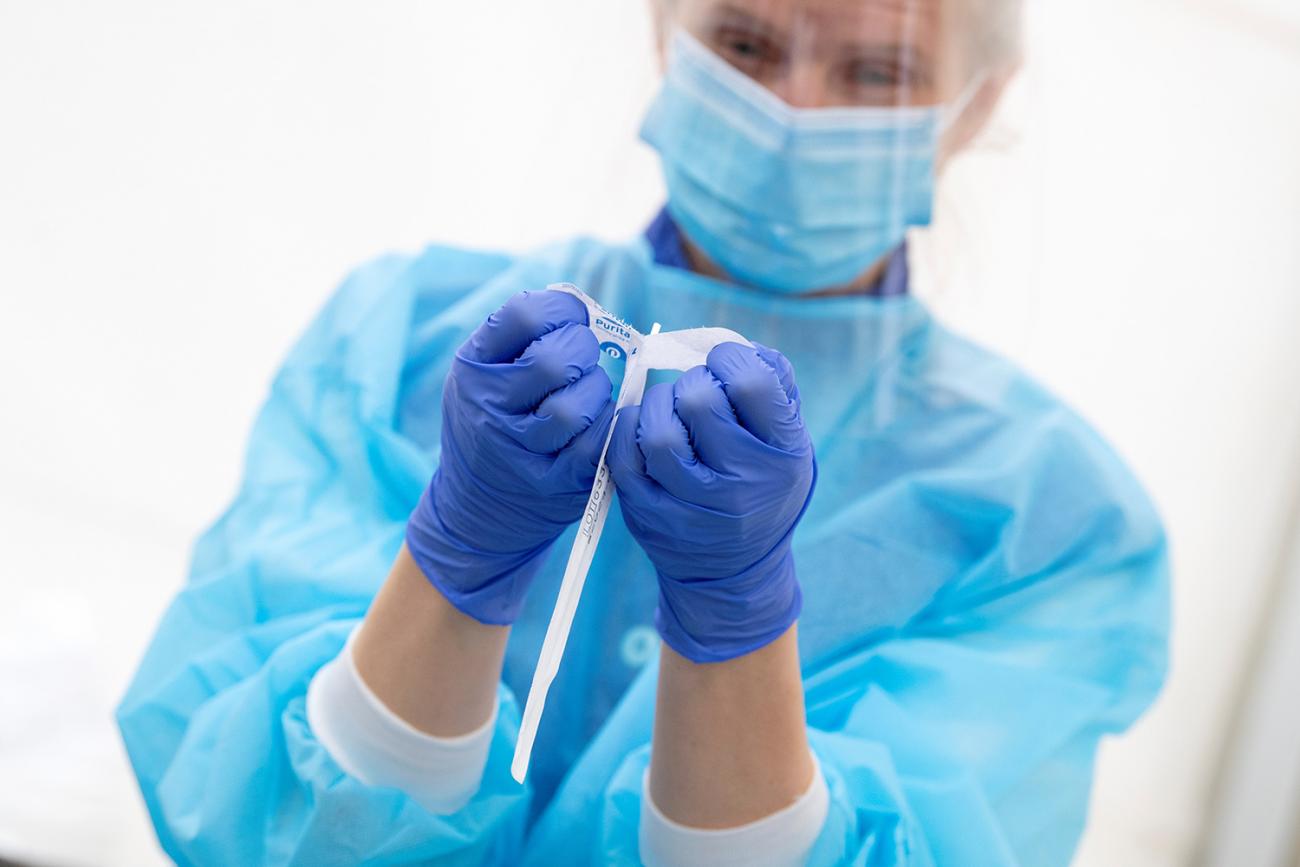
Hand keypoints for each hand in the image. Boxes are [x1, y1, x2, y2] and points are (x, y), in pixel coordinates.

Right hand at [406, 289, 614, 624]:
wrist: (478, 509)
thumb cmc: (496, 422)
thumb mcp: (485, 375)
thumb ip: (521, 338)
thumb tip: (582, 310)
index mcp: (472, 370)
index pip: (525, 315)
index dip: (561, 310)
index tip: (570, 321)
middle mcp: (488, 410)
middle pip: (556, 361)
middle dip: (583, 351)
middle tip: (582, 360)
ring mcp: (521, 452)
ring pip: (577, 408)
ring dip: (597, 392)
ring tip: (588, 394)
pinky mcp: (556, 486)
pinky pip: (598, 444)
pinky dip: (605, 427)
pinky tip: (594, 424)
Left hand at [608, 342, 815, 662]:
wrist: (734, 571)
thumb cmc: (761, 483)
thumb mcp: (788, 441)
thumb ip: (772, 384)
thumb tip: (730, 345)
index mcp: (784, 454)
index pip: (751, 381)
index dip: (729, 359)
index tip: (723, 366)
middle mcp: (743, 485)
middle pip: (699, 400)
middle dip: (692, 382)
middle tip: (696, 392)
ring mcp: (694, 507)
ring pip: (657, 432)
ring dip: (657, 405)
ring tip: (668, 409)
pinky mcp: (651, 519)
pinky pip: (623, 459)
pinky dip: (626, 431)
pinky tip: (640, 428)